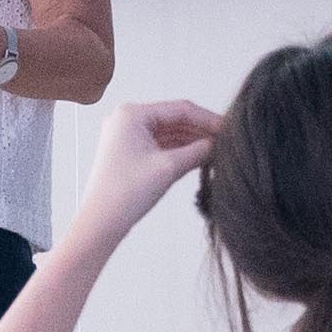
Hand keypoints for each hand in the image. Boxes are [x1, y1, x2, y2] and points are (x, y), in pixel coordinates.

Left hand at [77, 97, 222, 229]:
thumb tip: (219, 143)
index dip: (208, 118)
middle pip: (175, 119)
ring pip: (170, 133)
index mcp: (131, 114)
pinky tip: (201, 157)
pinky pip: (162, 145)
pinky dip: (181, 151)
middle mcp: (127, 121)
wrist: (101, 222)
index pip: (180, 109)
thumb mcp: (170, 167)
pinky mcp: (130, 153)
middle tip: (227, 141)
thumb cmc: (125, 193)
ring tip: (218, 150)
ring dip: (193, 141)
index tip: (230, 128)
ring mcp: (127, 137)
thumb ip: (199, 151)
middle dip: (201, 130)